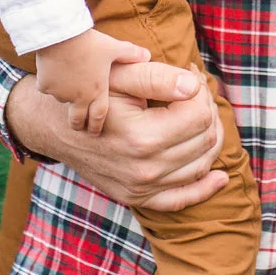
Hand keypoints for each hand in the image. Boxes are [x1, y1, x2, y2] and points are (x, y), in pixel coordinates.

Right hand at [4, 60, 228, 213]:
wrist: (55, 126)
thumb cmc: (90, 94)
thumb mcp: (119, 75)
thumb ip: (158, 77)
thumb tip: (195, 86)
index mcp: (142, 137)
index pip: (199, 114)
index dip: (201, 90)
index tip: (191, 74)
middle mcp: (144, 168)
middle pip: (205, 139)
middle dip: (206, 110)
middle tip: (194, 92)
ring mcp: (141, 188)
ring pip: (201, 165)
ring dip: (208, 139)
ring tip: (196, 115)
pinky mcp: (136, 198)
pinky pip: (181, 200)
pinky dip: (205, 188)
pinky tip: (220, 177)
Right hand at [32, 28, 153, 135]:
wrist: (61, 36)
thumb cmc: (90, 42)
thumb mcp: (113, 47)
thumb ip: (130, 54)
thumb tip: (147, 55)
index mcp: (97, 90)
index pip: (99, 115)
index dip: (98, 124)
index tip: (95, 131)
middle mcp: (79, 96)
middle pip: (78, 119)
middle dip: (79, 124)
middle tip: (79, 128)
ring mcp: (61, 92)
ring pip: (62, 100)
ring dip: (65, 98)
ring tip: (64, 92)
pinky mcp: (46, 84)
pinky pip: (46, 87)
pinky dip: (49, 84)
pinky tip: (49, 76)